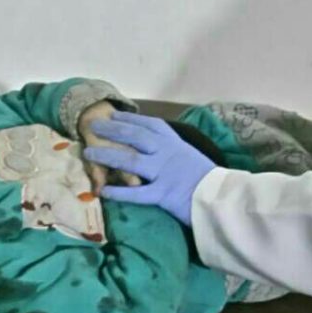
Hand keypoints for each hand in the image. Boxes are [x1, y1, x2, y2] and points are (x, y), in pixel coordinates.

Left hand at [83, 111, 215, 225]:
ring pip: (131, 161)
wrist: (224, 198)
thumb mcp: (192, 158)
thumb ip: (174, 153)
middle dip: (113, 131)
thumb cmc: (209, 180)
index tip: (114, 115)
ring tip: (88, 153)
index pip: (150, 126)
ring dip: (108, 156)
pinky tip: (103, 192)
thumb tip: (159, 151)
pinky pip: (137, 193)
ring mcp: (164, 173)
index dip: (130, 119)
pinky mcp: (163, 194)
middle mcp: (167, 154)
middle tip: (93, 126)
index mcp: (176, 144)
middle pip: (135, 138)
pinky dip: (120, 192)